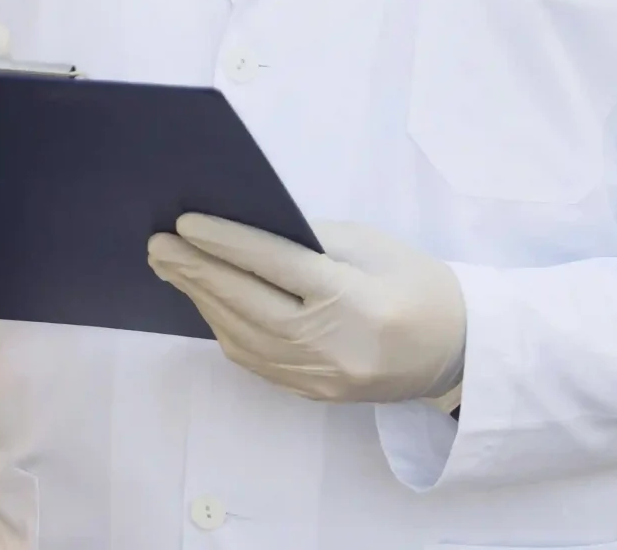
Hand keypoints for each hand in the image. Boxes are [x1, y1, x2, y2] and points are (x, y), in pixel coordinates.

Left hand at [146, 216, 465, 406]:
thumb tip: (239, 231)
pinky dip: (224, 327)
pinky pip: (255, 359)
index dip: (225, 243)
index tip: (185, 223)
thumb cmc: (416, 283)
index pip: (275, 266)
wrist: (458, 350)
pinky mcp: (314, 393)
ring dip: (202, 299)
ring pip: (243, 336)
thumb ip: (307, 240)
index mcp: (353, 300)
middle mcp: (333, 344)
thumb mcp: (370, 245)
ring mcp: (321, 377)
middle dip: (197, 271)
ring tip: (172, 267)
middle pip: (248, 304)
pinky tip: (207, 301)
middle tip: (157, 244)